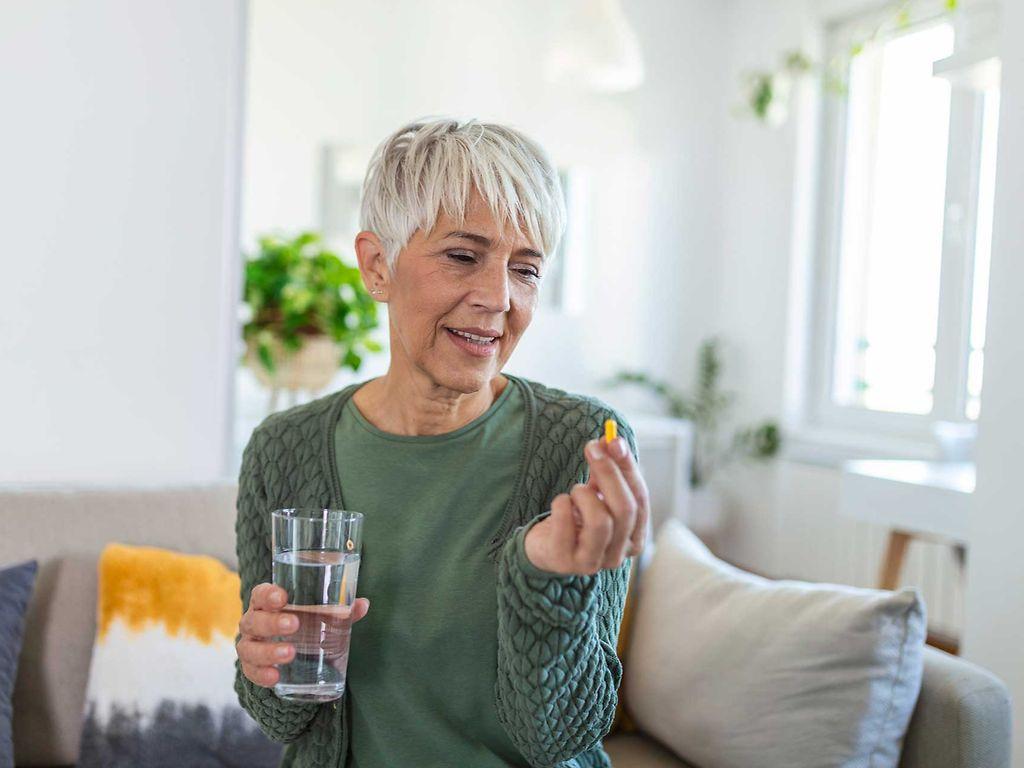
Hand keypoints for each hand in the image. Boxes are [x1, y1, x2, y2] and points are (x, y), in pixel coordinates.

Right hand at [237, 583, 370, 687]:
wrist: (287, 650)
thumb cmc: (303, 623)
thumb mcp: (318, 615)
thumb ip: (339, 610)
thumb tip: (363, 604)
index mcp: (267, 604)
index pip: (260, 594)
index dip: (268, 594)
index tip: (282, 597)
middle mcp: (253, 622)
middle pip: (254, 620)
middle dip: (272, 623)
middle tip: (294, 624)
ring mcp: (250, 645)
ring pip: (249, 648)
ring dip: (268, 651)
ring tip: (290, 653)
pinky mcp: (251, 667)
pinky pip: (251, 672)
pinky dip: (261, 675)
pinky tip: (275, 677)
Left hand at [524, 435, 649, 575]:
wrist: (545, 546)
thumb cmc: (578, 517)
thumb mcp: (597, 492)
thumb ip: (609, 468)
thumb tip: (612, 439)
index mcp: (634, 537)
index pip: (640, 499)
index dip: (628, 468)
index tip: (614, 441)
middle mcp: (618, 555)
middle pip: (625, 509)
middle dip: (608, 473)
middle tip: (591, 448)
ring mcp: (592, 562)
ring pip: (601, 521)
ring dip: (584, 495)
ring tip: (574, 491)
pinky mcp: (564, 561)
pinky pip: (566, 525)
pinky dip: (562, 504)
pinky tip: (561, 504)